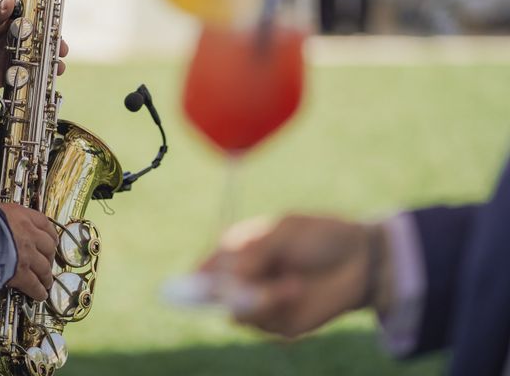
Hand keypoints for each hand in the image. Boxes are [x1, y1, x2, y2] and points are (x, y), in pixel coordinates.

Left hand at [0, 0, 68, 87]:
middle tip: (61, 56)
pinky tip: (41, 85)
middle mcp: (19, 44)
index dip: (51, 33)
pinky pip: (25, 81)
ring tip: (55, 72)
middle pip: (43, 49)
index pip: (40, 29)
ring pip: (38, 66)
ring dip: (48, 69)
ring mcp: (15, 61)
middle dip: (55, 53)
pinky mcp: (8, 77)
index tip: (58, 38)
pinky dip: (34, 84)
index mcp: (16, 27)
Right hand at [0, 202, 58, 300]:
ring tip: (46, 281)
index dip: (50, 236)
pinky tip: (40, 295)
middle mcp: (29, 234)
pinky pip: (34, 284)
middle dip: (49, 257)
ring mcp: (27, 254)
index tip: (51, 241)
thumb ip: (2, 219)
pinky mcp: (20, 273)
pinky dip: (39, 290)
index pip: (45, 225)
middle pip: (48, 248)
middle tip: (47, 263)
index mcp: (22, 216)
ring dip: (46, 276)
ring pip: (44, 268)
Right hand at [199, 215, 392, 338]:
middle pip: (217, 295)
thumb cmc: (321, 237)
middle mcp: (248, 280)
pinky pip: (265, 325)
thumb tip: (231, 275)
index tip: (196, 279)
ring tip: (290, 283)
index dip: (198, 275)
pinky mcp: (281, 324)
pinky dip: (279, 308)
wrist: (361, 260)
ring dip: (261, 299)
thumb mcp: (285, 232)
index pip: (210, 266)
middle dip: (230, 290)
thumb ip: (255, 252)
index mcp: (242, 252)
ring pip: (239, 313)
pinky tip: (297, 291)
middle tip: (247, 281)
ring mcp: (263, 303)